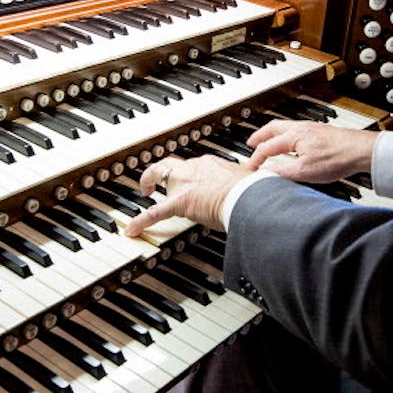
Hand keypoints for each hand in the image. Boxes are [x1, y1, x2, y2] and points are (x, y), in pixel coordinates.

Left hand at [123, 154, 253, 237]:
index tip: (186, 179)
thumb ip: (245, 181)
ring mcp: (185, 184)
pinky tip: (132, 229)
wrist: (248, 196)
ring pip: (158, 177)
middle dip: (158, 172)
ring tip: (144, 194)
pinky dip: (141, 221)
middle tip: (152, 183)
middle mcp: (195, 168)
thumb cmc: (253, 190)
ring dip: (149, 184)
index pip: (193, 165)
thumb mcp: (249, 179)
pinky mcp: (180, 202)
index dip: (186, 173)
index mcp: (211, 163)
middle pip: (169, 164)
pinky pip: (154, 212)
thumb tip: (261, 182)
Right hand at [244, 120, 377, 183]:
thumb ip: (282, 171)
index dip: (256, 158)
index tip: (250, 168)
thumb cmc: (338, 158)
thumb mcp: (305, 171)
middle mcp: (300, 128)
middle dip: (259, 136)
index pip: (267, 147)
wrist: (361, 151)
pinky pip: (295, 130)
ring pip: (284, 127)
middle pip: (273, 128)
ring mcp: (311, 128)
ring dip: (272, 134)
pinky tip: (291, 144)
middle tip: (251, 143)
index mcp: (293, 137)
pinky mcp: (320, 132)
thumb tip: (266, 172)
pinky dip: (285, 135)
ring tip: (268, 142)